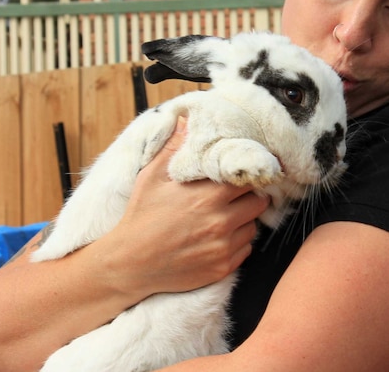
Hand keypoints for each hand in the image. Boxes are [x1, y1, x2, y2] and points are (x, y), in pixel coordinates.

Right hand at [101, 116, 270, 296]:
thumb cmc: (141, 217)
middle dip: (249, 197)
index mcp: (208, 195)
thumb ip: (174, 148)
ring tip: (223, 217)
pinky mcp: (223, 267)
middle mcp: (221, 221)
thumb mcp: (152, 178)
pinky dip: (237, 242)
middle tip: (235, 196)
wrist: (130, 264)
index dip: (248, 174)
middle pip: (258, 202)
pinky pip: (246, 249)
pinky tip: (217, 238)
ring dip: (244, 220)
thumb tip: (186, 121)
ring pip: (253, 226)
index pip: (249, 178)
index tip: (243, 174)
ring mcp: (223, 247)